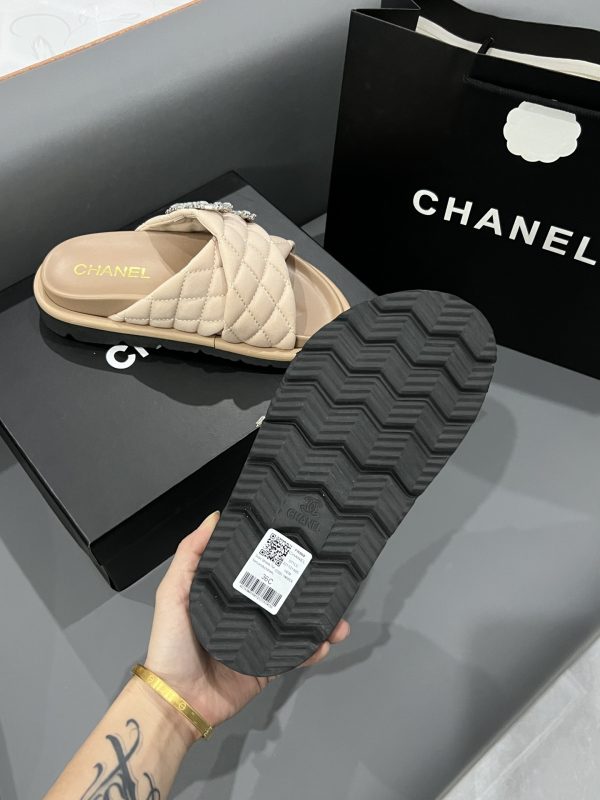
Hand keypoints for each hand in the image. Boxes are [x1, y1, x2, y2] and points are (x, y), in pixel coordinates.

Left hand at [145, 511, 349, 734]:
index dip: (273, 556)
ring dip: (319, 619)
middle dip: (306, 587)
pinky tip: (325, 640)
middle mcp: (244, 615)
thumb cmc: (171, 644)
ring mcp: (258, 641)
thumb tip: (214, 517)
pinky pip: (296, 655)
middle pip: (281, 595)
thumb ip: (189, 555)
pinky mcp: (268, 667)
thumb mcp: (173, 592)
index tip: (295, 540)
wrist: (178, 701)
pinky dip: (313, 649)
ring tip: (337, 614)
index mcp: (224, 596)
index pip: (253, 569)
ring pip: (295, 624)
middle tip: (328, 575)